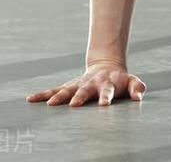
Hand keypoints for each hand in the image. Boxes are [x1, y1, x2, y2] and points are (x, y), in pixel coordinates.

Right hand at [26, 61, 145, 106]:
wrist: (107, 66)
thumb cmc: (120, 79)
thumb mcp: (132, 81)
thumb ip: (137, 88)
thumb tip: (139, 97)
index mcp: (107, 84)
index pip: (108, 91)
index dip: (106, 97)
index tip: (104, 104)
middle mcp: (91, 84)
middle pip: (85, 91)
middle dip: (80, 97)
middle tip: (74, 105)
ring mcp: (79, 85)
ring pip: (67, 90)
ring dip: (59, 96)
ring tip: (50, 104)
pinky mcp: (68, 86)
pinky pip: (54, 90)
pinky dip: (43, 94)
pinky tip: (31, 98)